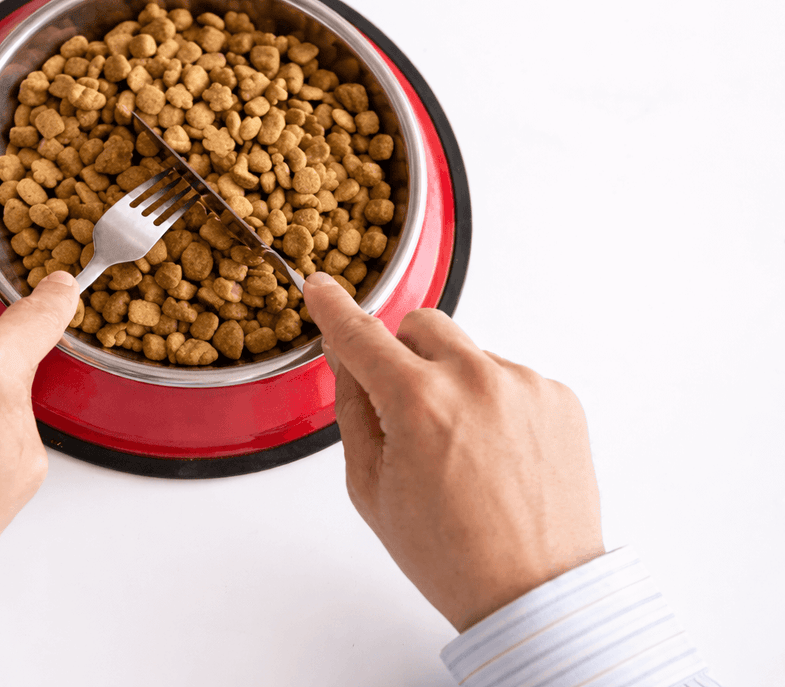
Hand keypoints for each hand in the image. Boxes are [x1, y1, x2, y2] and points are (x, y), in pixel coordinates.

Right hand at [304, 273, 603, 631]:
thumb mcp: (370, 487)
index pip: (361, 335)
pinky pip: (509, 378)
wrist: (534, 592)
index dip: (333, 309)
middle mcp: (476, 379)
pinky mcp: (559, 397)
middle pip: (421, 325)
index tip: (322, 289)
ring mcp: (524, 385)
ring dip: (452, 383)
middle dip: (402, 354)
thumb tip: (349, 360)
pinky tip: (495, 455)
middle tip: (404, 408)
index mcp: (419, 402)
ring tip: (462, 452)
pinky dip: (494, 403)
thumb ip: (353, 409)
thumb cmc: (451, 555)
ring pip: (468, 354)